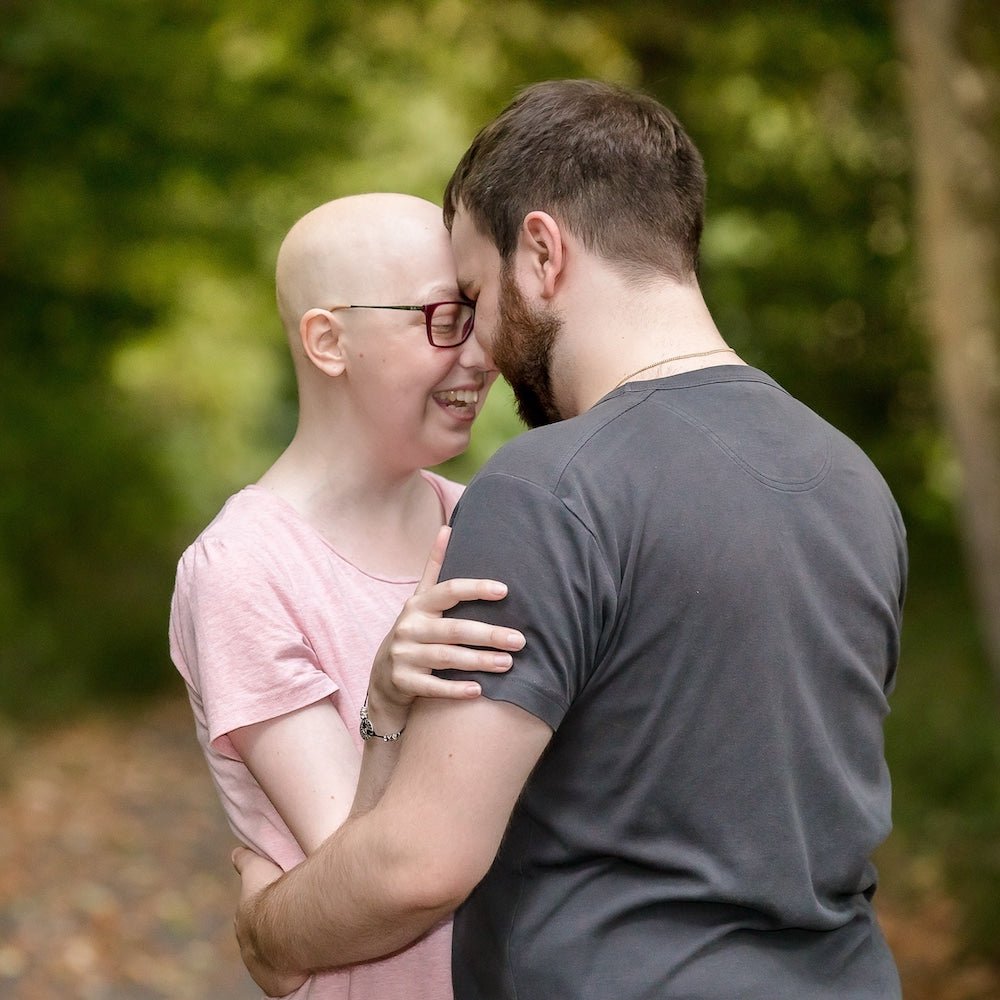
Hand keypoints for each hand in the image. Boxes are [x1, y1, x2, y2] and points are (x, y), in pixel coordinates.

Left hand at [232, 846, 308, 997]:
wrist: (285, 927)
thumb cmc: (273, 895)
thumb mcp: (256, 868)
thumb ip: (246, 860)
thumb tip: (236, 851)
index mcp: (244, 920)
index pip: (251, 918)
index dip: (263, 913)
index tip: (274, 909)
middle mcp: (249, 947)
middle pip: (261, 941)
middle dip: (273, 934)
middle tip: (294, 924)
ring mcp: (260, 968)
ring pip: (272, 960)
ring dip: (284, 953)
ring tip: (304, 942)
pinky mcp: (275, 985)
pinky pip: (286, 979)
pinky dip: (294, 973)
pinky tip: (307, 964)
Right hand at [366, 526, 524, 729]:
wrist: (384, 676)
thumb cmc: (415, 631)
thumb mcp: (421, 600)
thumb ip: (435, 567)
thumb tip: (447, 527)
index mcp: (418, 605)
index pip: (448, 591)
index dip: (475, 589)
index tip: (504, 590)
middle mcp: (409, 628)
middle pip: (453, 629)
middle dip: (488, 634)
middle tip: (520, 640)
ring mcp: (404, 656)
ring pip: (446, 658)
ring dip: (479, 661)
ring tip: (508, 663)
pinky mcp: (404, 682)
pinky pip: (433, 687)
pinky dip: (455, 689)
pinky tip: (479, 691)